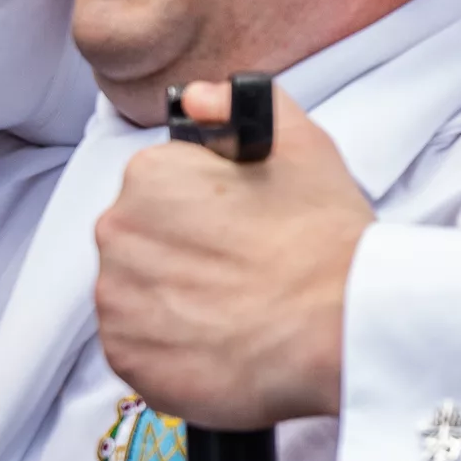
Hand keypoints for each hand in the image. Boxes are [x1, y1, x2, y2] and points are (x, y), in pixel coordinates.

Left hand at [94, 82, 374, 428]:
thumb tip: (196, 101)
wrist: (343, 327)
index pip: (160, 188)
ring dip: (174, 302)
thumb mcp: (301, 144)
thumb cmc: (325, 239)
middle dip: (184, 253)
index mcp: (150, 176)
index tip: (238, 228)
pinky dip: (172, 349)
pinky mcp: (129, 359)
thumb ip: (238, 103)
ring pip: (137, 294)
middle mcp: (118, 234)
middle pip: (142, 241)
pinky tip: (220, 342)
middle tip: (241, 270)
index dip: (204, 208)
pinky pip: (140, 348)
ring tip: (233, 310)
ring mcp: (118, 301)